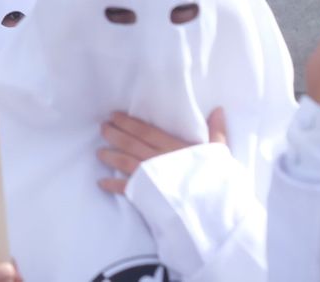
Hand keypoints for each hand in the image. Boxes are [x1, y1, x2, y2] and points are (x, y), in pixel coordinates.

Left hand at [96, 108, 226, 194]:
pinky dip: (112, 185)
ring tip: (99, 152)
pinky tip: (102, 183)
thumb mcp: (219, 152)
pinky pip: (126, 188)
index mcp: (174, 147)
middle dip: (114, 134)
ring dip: (110, 156)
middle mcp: (158, 159)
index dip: (128, 122)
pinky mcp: (148, 194)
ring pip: (124, 162)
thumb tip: (218, 110)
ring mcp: (151, 177)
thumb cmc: (218, 180)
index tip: (115, 116)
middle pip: (130, 143)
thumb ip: (216, 131)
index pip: (145, 130)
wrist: (215, 208)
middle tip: (102, 128)